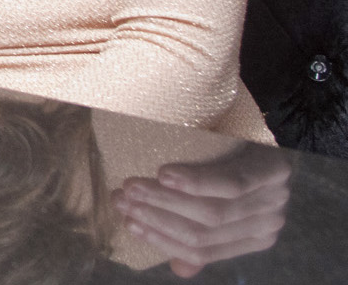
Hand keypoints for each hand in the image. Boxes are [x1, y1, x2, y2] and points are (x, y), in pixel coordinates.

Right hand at [112, 142, 290, 275]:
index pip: (201, 250)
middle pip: (203, 231)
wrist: (277, 127)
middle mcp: (265, 224)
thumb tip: (179, 269)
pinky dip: (196, 183)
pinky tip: (166, 176)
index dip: (160, 239)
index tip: (126, 222)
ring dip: (165, 201)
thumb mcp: (224, 201)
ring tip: (132, 187)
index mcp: (251, 237)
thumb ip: (203, 233)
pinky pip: (232, 185)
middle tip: (119, 199)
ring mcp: (273, 200)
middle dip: (155, 218)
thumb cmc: (240, 161)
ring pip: (212, 212)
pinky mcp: (274, 172)